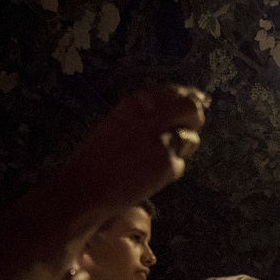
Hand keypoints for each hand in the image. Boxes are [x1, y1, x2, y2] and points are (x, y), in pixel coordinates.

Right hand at [70, 84, 207, 211]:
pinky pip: (179, 165)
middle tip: (189, 131)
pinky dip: (168, 174)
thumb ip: (146, 115)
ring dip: (179, 150)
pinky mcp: (166, 163)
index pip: (174, 92)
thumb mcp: (118, 123)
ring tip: (150, 162)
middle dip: (196, 118)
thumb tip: (177, 107)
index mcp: (135, 103)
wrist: (84, 187)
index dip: (188, 97)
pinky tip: (145, 178)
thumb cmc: (97, 159)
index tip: (195, 103)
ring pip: (189, 139)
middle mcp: (150, 117)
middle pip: (191, 108)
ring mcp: (161, 140)